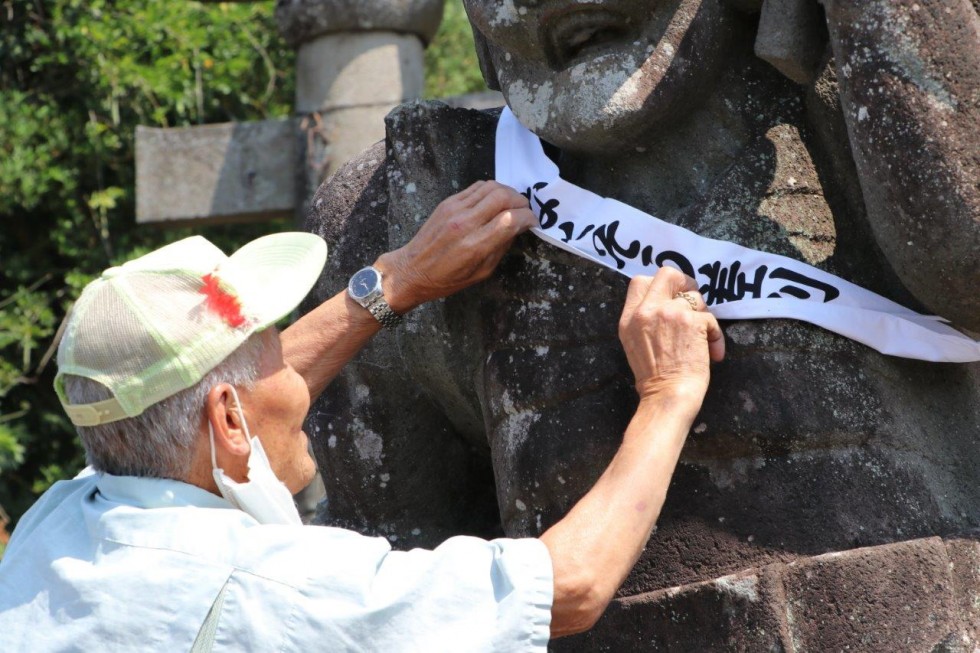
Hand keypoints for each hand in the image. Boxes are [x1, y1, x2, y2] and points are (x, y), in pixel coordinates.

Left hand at [376, 181, 536, 311]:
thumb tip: (517, 228)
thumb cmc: (447, 279)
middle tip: (525, 212)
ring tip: (512, 204)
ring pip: (491, 187)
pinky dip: (491, 190)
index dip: (529, 218)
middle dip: (521, 202)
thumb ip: (501, 248)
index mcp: (475, 245)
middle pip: (503, 197)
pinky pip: (477, 187)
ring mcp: (455, 209)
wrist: (411, 269)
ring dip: (508, 193)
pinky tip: (495, 201)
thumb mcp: (481, 273)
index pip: (510, 219)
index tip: (533, 223)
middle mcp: (466, 223)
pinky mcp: (448, 202)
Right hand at [618, 267, 724, 402]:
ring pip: (695, 297)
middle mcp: (647, 311)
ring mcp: (669, 313)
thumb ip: (645, 320)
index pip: (640, 281)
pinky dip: (715, 336)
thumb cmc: (653, 378)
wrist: (666, 396)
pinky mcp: (692, 321)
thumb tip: (667, 304)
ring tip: (703, 339)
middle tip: (692, 301)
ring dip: (702, 316)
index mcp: (630, 317)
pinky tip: (713, 352)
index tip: (671, 296)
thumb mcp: (634, 343)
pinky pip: (710, 319)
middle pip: (668, 274)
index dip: (660, 285)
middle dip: (685, 283)